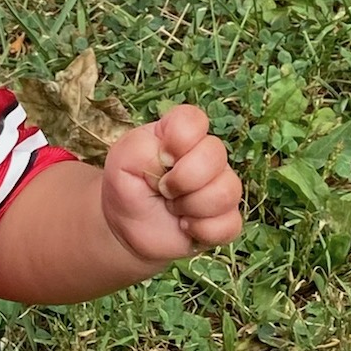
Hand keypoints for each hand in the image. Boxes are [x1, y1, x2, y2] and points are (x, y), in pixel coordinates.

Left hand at [101, 105, 245, 266]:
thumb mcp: (121, 159)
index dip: (179, 140)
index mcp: (181, 134)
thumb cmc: (127, 187)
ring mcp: (221, 187)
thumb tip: (170, 157)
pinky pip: (229, 224)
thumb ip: (141, 147)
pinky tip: (185, 226)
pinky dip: (201, 230)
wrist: (129, 229)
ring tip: (173, 208)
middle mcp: (208, 156)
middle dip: (181, 180)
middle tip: (162, 190)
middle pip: (216, 154)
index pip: (194, 120)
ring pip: (226, 192)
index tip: (162, 157)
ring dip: (190, 206)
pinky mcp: (227, 219)